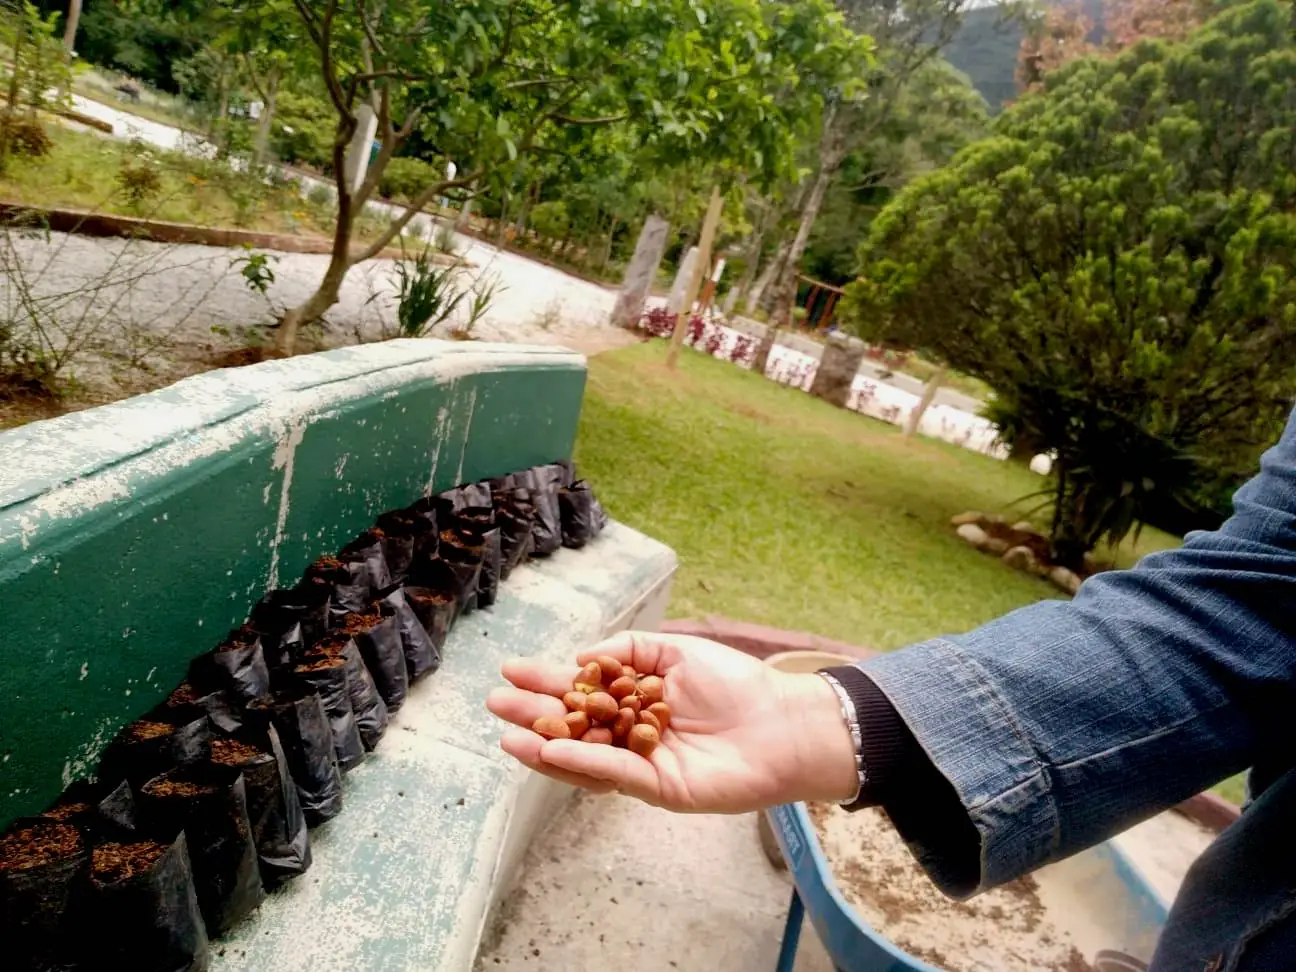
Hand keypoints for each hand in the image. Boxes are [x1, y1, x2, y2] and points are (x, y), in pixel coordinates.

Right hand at [487, 630, 859, 812]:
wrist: (781, 724)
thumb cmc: (736, 684)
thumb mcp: (675, 650)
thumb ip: (628, 650)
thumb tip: (581, 658)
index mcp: (635, 697)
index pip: (581, 688)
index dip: (546, 679)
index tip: (511, 668)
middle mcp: (632, 731)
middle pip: (572, 724)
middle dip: (532, 712)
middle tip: (495, 701)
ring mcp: (641, 762)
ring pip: (583, 755)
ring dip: (542, 746)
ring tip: (508, 734)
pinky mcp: (655, 788)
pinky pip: (611, 773)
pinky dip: (579, 763)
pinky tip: (549, 750)